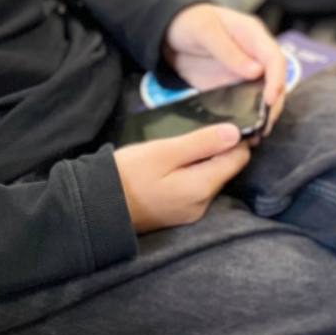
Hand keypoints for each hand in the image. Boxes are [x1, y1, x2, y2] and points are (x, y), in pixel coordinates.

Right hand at [112, 122, 252, 233]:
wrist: (98, 207)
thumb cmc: (129, 174)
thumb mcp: (164, 151)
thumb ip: (201, 143)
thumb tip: (235, 133)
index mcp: (202, 187)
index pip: (238, 160)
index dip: (237, 138)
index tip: (229, 119)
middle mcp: (203, 204)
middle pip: (225, 170)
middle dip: (220, 149)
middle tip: (204, 126)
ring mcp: (190, 213)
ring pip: (210, 179)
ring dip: (205, 161)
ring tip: (189, 142)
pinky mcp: (177, 215)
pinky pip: (196, 189)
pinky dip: (194, 173)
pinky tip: (178, 163)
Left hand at [161, 3, 289, 131]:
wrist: (170, 32)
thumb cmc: (190, 22)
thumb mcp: (205, 30)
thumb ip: (228, 50)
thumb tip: (256, 71)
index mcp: (253, 36)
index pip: (275, 58)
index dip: (277, 79)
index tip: (270, 99)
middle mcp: (255, 56)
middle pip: (275, 81)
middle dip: (274, 103)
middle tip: (264, 125)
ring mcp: (245, 74)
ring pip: (264, 96)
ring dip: (263, 114)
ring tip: (256, 134)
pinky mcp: (233, 88)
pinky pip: (245, 104)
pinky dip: (247, 118)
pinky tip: (242, 132)